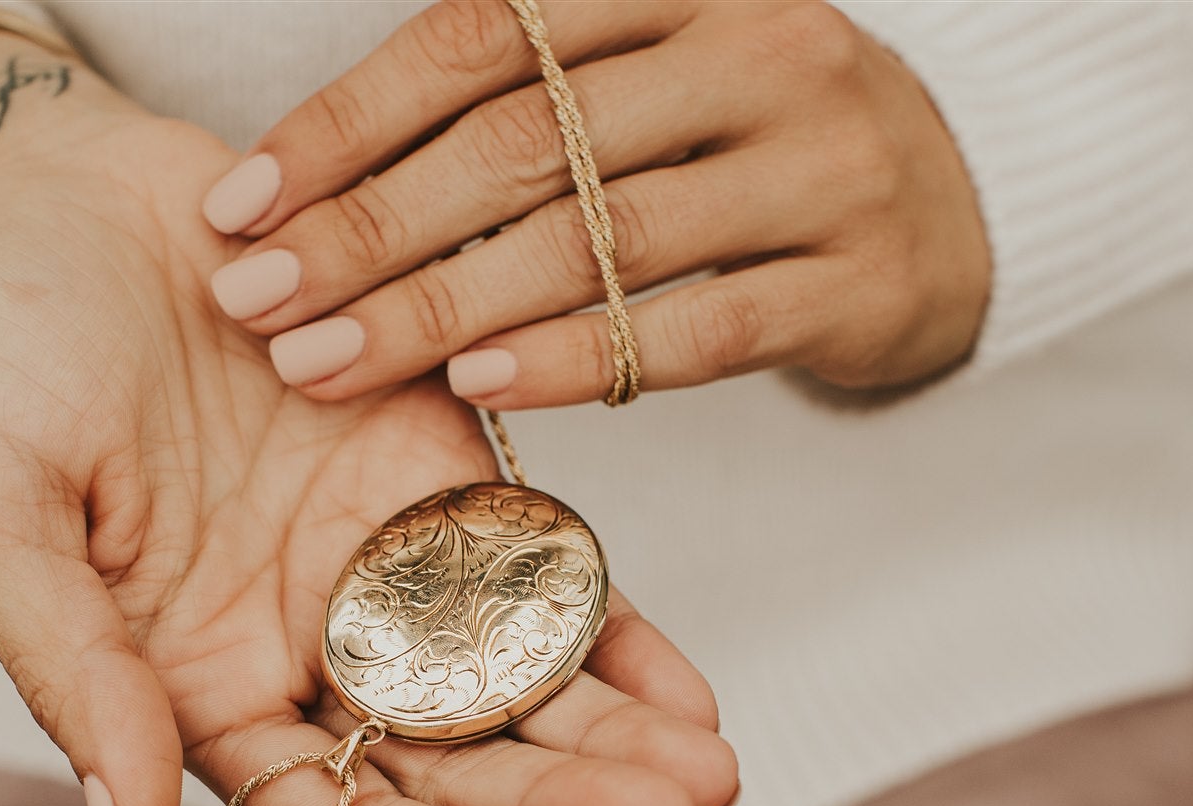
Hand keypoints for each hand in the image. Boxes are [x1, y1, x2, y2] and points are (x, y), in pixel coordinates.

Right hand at [0, 28, 738, 805]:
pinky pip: (544, 575)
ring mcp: (382, 565)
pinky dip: (616, 635)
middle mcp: (304, 650)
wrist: (60, 189)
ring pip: (515, 690)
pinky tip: (686, 694)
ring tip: (706, 779)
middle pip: (449, 773)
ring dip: (612, 742)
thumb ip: (71, 672)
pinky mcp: (445, 475)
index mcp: (195, 690)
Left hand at [201, 0, 989, 404]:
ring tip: (327, 365)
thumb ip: (521, 85)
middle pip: (525, 142)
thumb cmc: (744, 139)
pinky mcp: (856, 280)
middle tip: (257, 305)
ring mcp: (820, 164)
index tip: (238, 204)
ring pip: (600, 240)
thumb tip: (302, 171)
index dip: (347, 121)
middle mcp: (758, 48)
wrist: (954, 205)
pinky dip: (578, 356)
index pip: (482, 35)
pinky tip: (479, 383)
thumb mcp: (651, 65)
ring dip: (443, 308)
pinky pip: (696, 330)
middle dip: (368, 230)